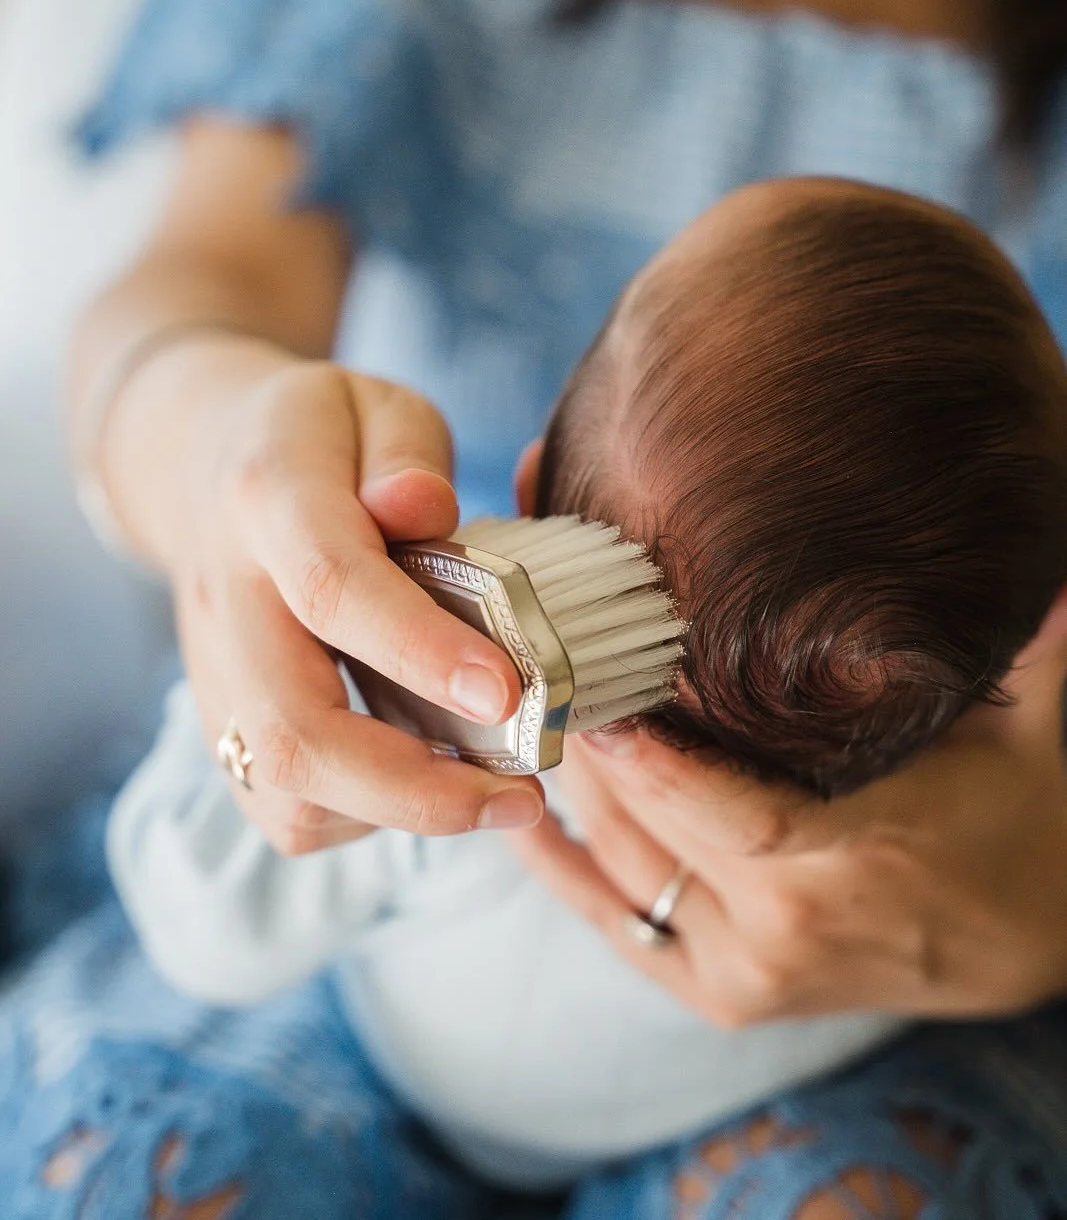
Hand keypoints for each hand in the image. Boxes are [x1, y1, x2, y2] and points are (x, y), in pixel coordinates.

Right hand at [174, 353, 542, 852]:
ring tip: (490, 791)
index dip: (419, 648)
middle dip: (414, 787)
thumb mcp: (375, 406)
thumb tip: (425, 509)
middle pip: (293, 729)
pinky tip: (423, 779)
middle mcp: (228, 599)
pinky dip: (359, 816)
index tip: (508, 692)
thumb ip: (407, 456)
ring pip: (280, 787)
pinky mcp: (222, 719)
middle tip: (523, 794)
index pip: (332, 587)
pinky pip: (277, 805)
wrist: (205, 463)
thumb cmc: (321, 435)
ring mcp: (214, 671)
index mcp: (267, 501)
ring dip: (393, 813)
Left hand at [512, 627, 1066, 1023]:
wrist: (1021, 937)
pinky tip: (517, 811)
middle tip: (536, 646)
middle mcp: (790, 925)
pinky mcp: (721, 994)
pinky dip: (560, 865)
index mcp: (862, 853)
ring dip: (570, 778)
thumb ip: (1015, 646)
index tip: (595, 693)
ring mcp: (748, 970)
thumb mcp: (1026, 726)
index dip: (657, 762)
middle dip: (589, 732)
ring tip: (528, 696)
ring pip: (621, 860)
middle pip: (653, 825)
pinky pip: (615, 921)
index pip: (742, 816)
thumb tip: (1015, 557)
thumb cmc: (1013, 811)